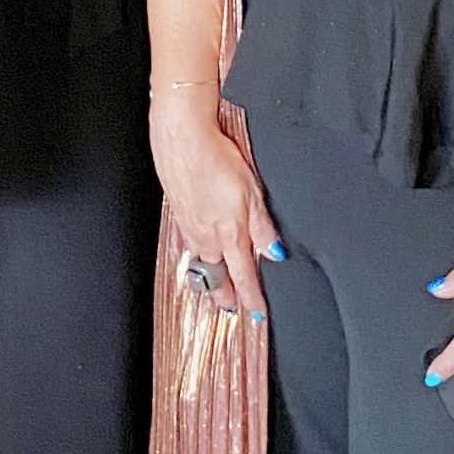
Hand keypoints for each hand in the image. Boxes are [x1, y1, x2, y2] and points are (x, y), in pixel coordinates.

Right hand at [149, 86, 281, 320]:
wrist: (183, 140)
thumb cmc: (217, 160)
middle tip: (232, 309)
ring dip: (209, 280)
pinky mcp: (179, 215)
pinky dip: (193, 258)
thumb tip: (275, 252)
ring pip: (201, 264)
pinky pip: (187, 246)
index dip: (252, 297)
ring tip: (215, 290)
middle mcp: (207, 237)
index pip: (244, 276)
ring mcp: (190, 227)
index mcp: (229, 234)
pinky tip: (194, 254)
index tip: (257, 313)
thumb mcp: (252, 192)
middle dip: (226, 296)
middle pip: (217, 278)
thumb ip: (263, 227)